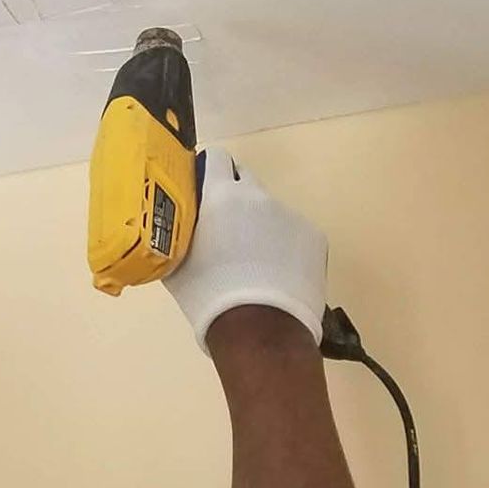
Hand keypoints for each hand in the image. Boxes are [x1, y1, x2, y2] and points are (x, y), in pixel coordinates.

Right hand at [163, 149, 326, 353]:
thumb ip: (178, 233)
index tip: (203, 190)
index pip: (216, 157)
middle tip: (224, 230)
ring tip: (254, 265)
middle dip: (234, 198)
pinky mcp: (315, 237)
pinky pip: (293, 234)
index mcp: (222, 195)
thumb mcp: (176, 261)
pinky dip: (285, 247)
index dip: (209, 171)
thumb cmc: (207, 295)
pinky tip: (277, 275)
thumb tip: (173, 228)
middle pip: (244, 181)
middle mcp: (259, 196)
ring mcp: (291, 215)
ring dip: (260, 227)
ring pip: (270, 212)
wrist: (260, 330)